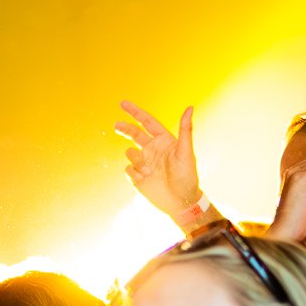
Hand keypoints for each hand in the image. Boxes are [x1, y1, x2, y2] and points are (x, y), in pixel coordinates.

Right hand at [114, 100, 200, 217]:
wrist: (180, 201)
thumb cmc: (187, 176)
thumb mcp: (186, 152)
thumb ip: (185, 129)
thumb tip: (189, 108)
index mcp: (163, 140)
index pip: (146, 122)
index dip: (135, 112)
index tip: (123, 104)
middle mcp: (152, 150)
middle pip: (134, 134)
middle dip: (125, 129)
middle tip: (116, 125)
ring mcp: (144, 163)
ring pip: (130, 153)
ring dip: (137, 160)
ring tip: (149, 171)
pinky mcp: (137, 177)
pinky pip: (128, 169)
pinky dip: (135, 173)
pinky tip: (146, 179)